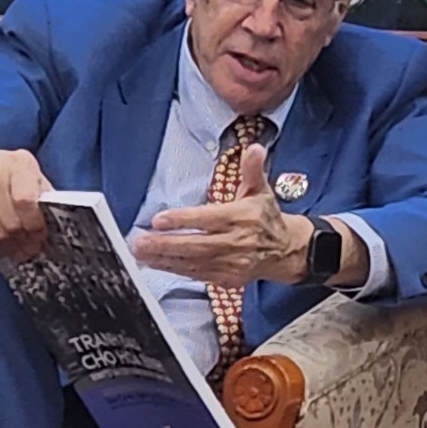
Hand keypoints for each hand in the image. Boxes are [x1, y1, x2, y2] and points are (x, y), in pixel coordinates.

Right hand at [0, 147, 52, 261]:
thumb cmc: (5, 172)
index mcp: (19, 163)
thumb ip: (43, 193)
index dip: (35, 224)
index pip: (26, 202)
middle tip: (31, 249)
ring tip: (18, 250)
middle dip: (25, 241)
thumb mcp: (29, 173)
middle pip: (12, 222)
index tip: (41, 236)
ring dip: (10, 246)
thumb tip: (57, 222)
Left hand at [131, 144, 308, 284]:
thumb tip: (254, 149)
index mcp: (241, 217)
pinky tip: (158, 263)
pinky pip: (197, 274)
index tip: (159, 220)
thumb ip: (252, 169)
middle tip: (141, 242)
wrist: (285, 250)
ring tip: (141, 253)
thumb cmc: (266, 218)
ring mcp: (231, 263)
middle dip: (165, 244)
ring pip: (193, 262)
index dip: (182, 220)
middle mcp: (236, 241)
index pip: (207, 219)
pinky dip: (175, 269)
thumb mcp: (261, 189)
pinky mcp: (227, 278)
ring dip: (164, 259)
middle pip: (196, 245)